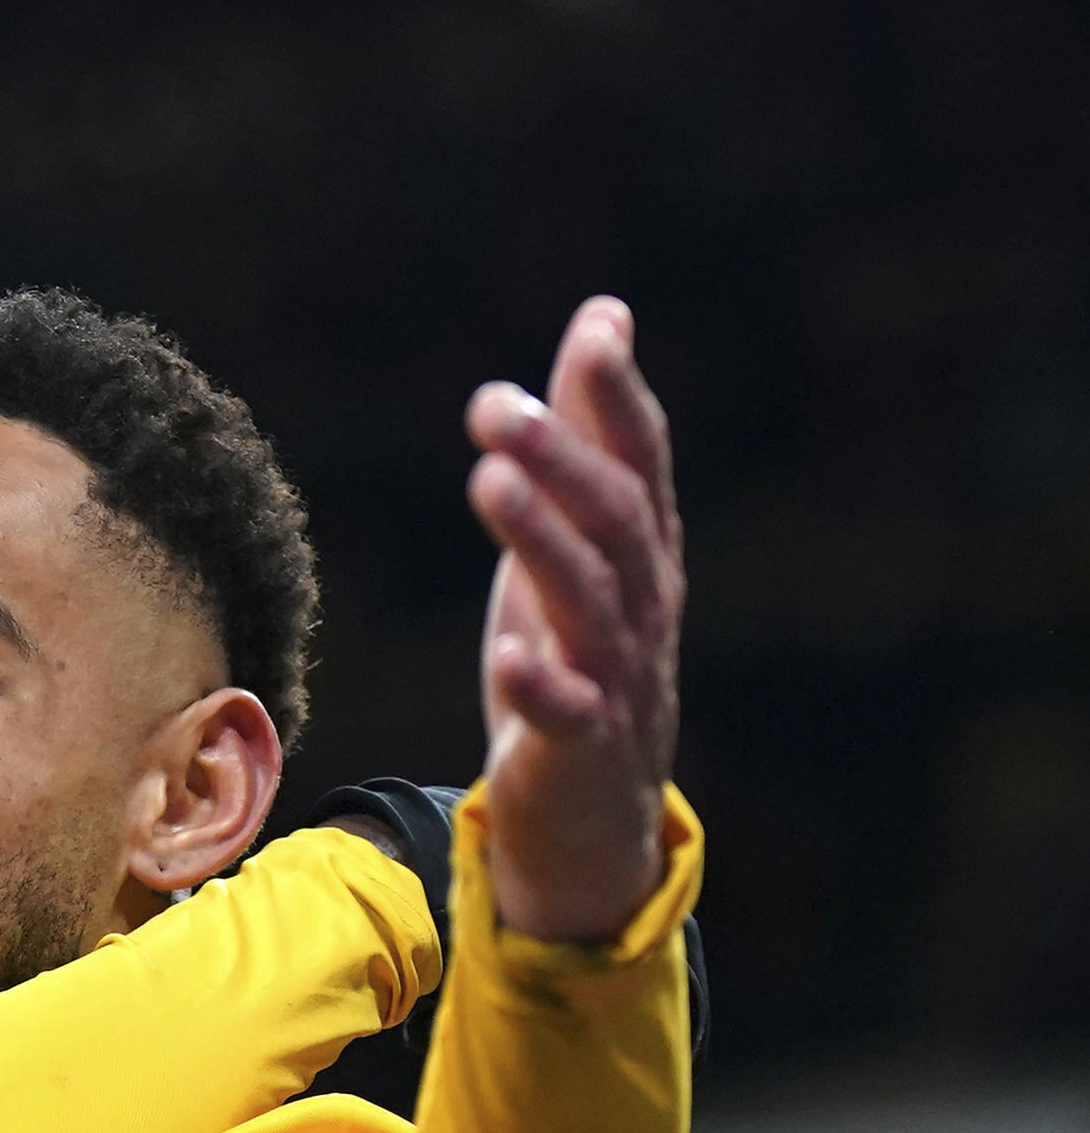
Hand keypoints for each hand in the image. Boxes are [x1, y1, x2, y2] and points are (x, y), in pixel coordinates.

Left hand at [464, 298, 682, 942]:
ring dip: (542, 542)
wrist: (590, 819)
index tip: (598, 329)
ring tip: (491, 484)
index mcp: (642, 556)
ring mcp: (620, 682)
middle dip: (565, 459)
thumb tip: (606, 313)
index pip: (642, 463)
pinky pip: (568, 715)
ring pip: (591, 604)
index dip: (621, 398)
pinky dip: (541, 684)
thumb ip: (592, 435)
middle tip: (500, 406)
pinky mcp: (580, 752)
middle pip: (616, 523)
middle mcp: (643, 609)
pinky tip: (506, 654)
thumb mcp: (579, 543)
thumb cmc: (578, 658)